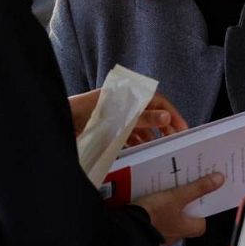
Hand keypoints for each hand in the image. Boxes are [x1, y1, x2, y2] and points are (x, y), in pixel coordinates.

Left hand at [68, 90, 189, 143]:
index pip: (158, 101)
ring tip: (160, 148)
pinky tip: (140, 150)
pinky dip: (135, 141)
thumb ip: (142, 118)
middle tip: (176, 140)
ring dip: (151, 135)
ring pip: (140, 125)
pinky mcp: (108, 125)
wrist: (60, 121)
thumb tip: (166, 117)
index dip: (172, 114)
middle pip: (151, 113)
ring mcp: (116, 114)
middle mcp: (125, 103)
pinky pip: (127, 133)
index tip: (183, 128)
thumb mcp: (118, 117)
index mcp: (129, 95)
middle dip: (165, 126)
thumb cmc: (86, 114)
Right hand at [134, 172, 220, 245]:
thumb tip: (219, 180)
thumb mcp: (177, 197)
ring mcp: (160, 237)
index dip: (202, 210)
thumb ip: (198, 188)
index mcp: (186, 229)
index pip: (201, 222)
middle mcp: (175, 236)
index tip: (200, 198)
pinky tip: (148, 203)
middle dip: (184, 208)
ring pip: (169, 220)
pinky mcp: (146, 234)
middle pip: (185, 220)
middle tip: (181, 192)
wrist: (126, 231)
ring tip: (163, 194)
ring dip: (168, 210)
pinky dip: (153, 214)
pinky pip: (154, 222)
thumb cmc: (153, 216)